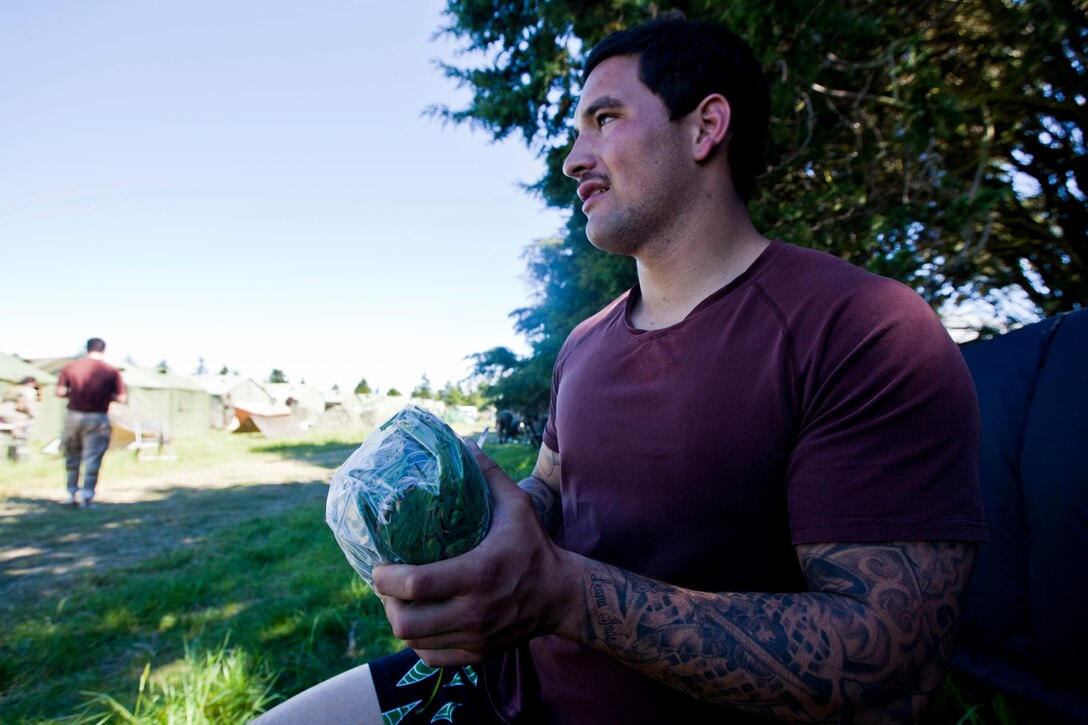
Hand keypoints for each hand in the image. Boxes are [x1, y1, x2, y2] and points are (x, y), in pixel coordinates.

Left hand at [373, 440, 572, 666]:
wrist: (560, 596)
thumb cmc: (533, 546)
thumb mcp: (517, 506)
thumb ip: (488, 475)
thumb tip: (462, 443)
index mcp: (478, 574)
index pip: (416, 584)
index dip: (385, 578)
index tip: (379, 565)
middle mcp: (474, 612)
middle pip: (406, 621)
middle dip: (386, 602)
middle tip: (387, 583)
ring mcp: (475, 638)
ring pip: (413, 641)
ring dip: (399, 619)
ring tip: (399, 598)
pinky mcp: (477, 655)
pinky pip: (429, 655)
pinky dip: (417, 641)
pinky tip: (421, 620)